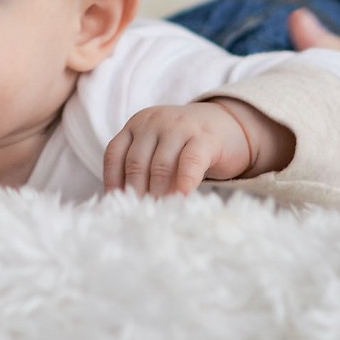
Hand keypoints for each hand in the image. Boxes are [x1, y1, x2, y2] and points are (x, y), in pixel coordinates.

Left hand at [103, 99, 291, 197]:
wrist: (226, 124)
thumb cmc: (186, 147)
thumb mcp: (159, 150)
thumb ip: (143, 169)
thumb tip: (126, 208)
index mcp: (136, 125)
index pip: (115, 154)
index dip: (112, 183)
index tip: (116, 208)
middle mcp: (153, 122)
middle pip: (136, 162)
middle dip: (136, 193)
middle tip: (138, 217)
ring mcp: (179, 126)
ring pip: (160, 164)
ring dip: (157, 193)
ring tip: (157, 215)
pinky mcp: (205, 137)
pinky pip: (190, 161)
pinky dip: (183, 182)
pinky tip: (181, 199)